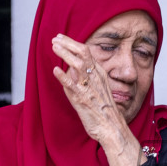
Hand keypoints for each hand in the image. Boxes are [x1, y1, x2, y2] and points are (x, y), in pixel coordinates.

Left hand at [51, 33, 141, 154]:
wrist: (112, 127)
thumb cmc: (104, 110)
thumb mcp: (99, 88)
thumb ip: (86, 77)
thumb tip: (70, 68)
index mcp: (99, 74)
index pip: (86, 52)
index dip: (72, 43)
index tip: (61, 38)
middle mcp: (95, 78)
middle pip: (82, 54)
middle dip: (67, 44)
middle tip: (55, 38)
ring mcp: (89, 88)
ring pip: (78, 65)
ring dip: (65, 54)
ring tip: (54, 47)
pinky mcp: (82, 100)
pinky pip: (72, 85)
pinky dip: (63, 76)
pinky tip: (55, 69)